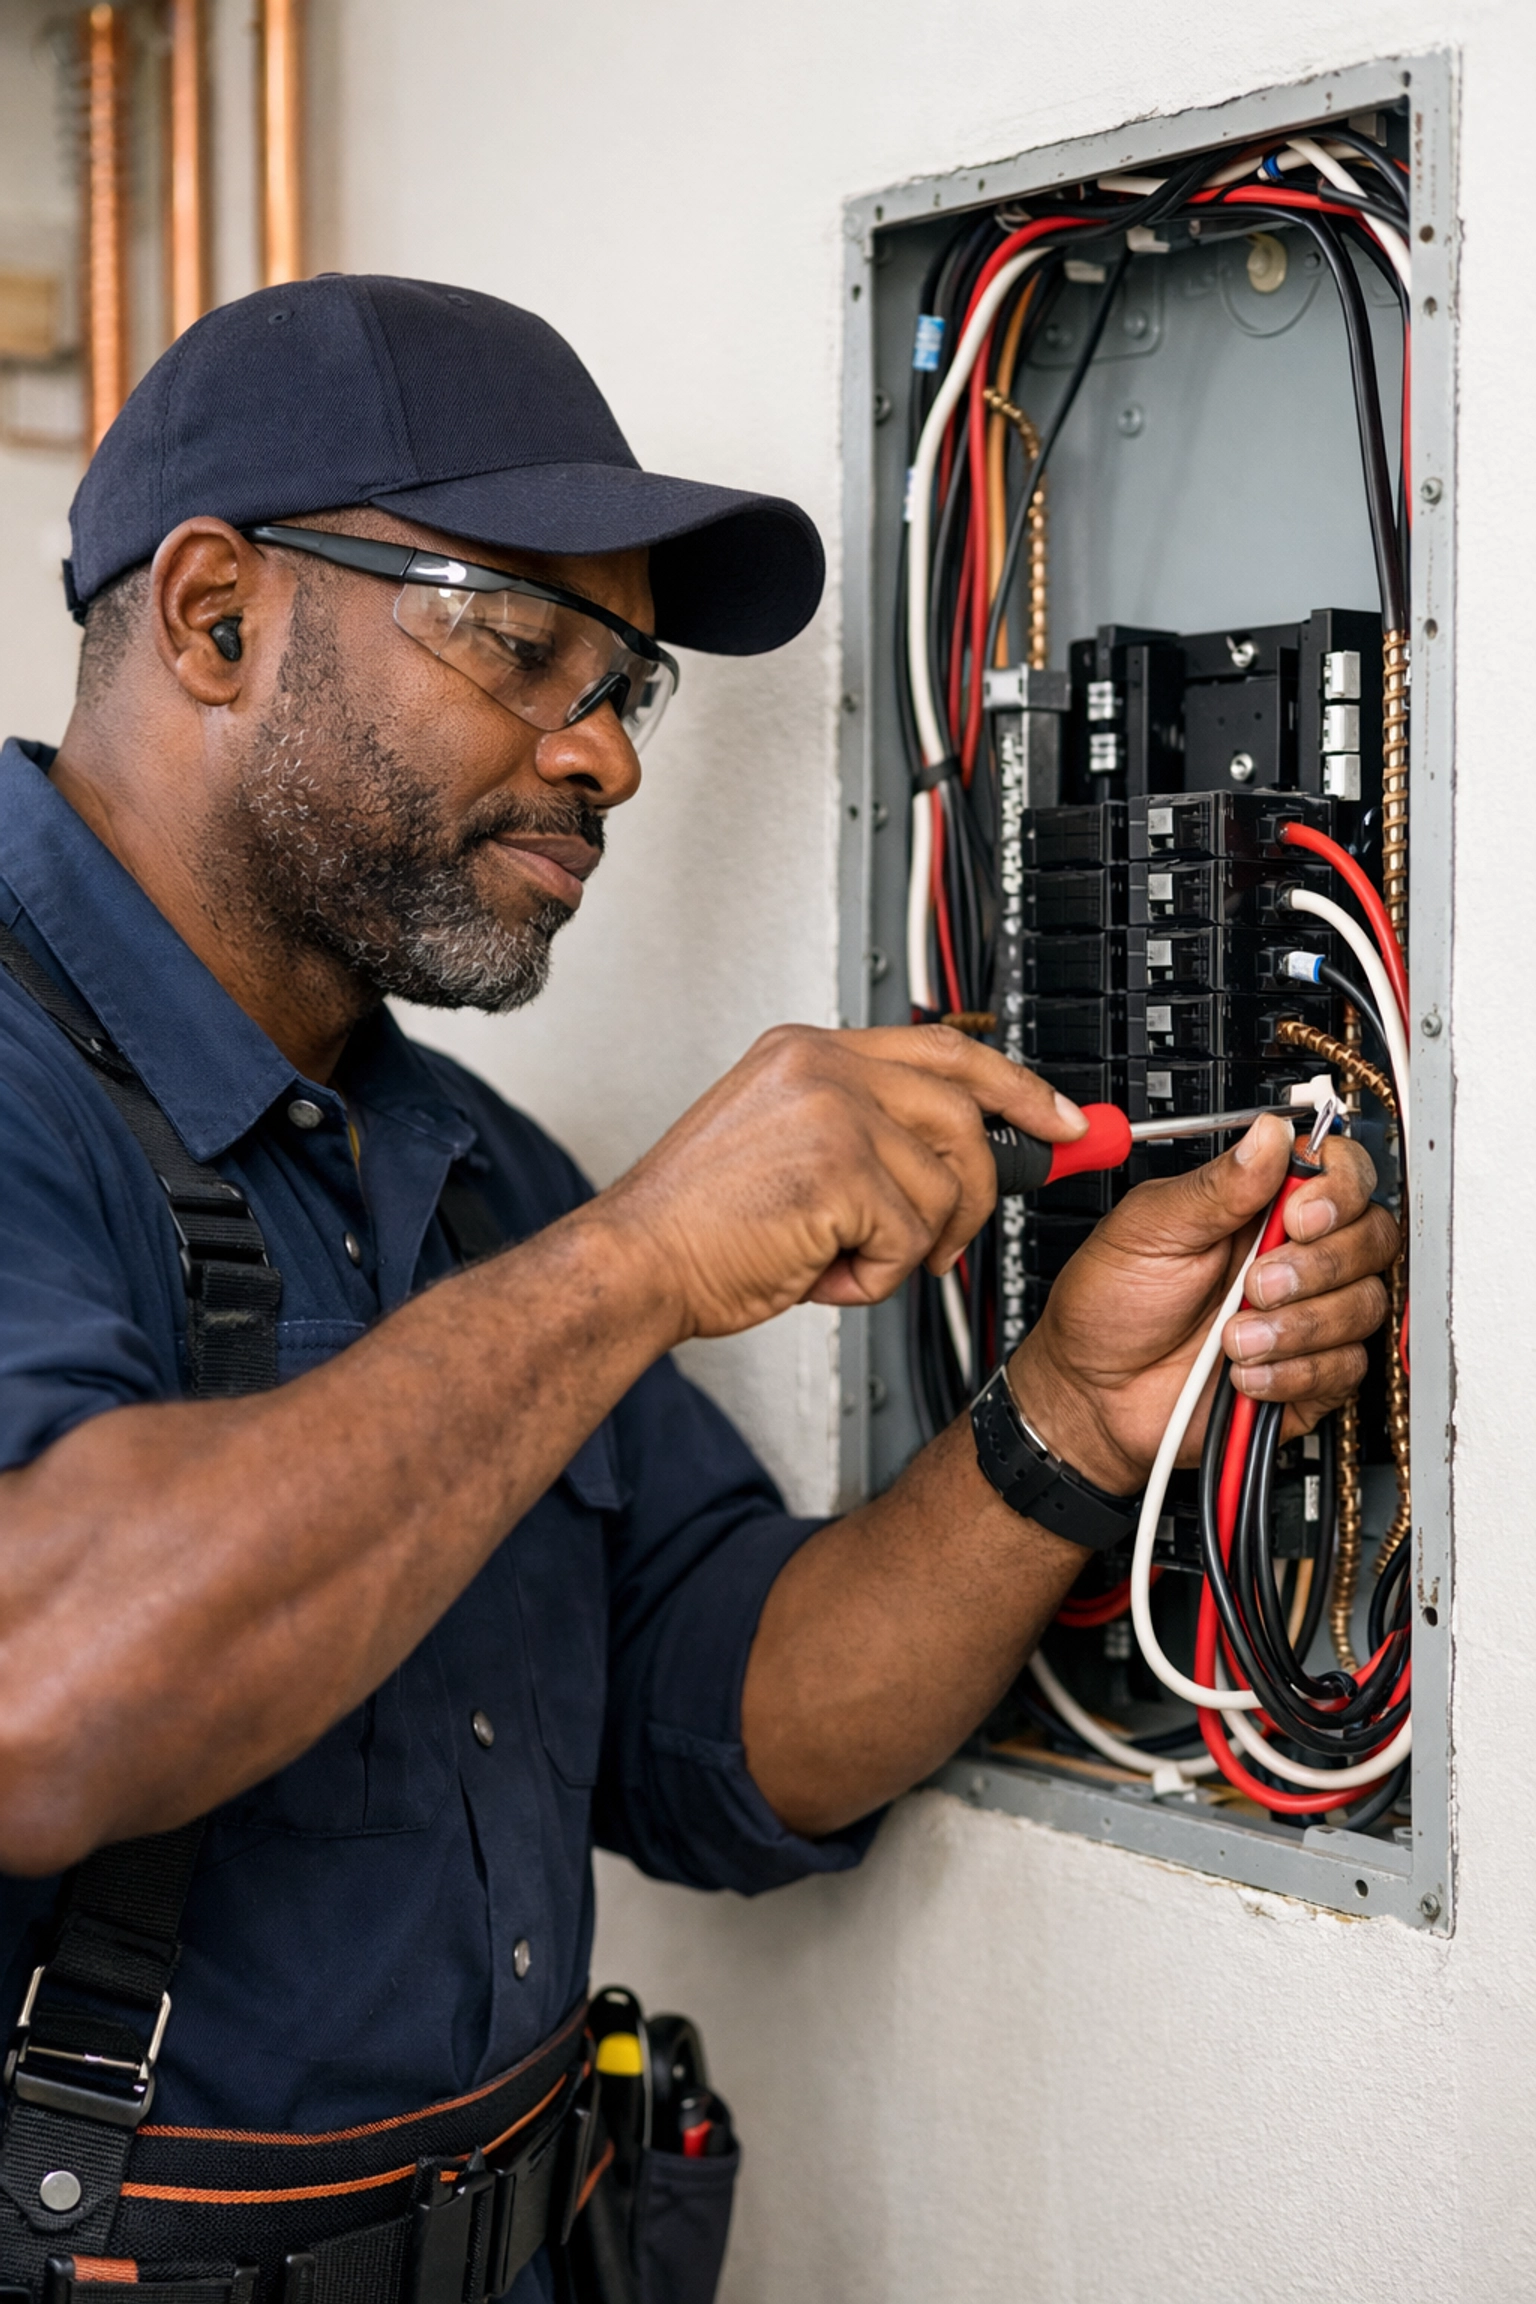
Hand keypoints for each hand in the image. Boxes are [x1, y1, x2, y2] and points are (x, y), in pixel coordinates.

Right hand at [602, 1024, 1084, 1339]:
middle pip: (966, 1111)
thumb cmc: (700, 1224)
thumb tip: (964, 1152)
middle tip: (943, 1244)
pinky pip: (912, 1234)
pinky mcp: (840, 1167)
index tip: (1063, 1120)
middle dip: (980, 1191)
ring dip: (906, 1246)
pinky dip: (875, 1275)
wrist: (635, 1263)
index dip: (1015, 1087)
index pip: (944, 1048)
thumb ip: (864, 1128)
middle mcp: (822, 1065)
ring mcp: (832, 1110)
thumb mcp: (786, 1143)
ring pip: (945, 1184)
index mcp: (808, 1050)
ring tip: (840, 1257)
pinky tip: (820, 1271)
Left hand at [1009, 1113, 1397, 1493]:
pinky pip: (1344, 1368)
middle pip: (1372, 1238)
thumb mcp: (1148, 1229)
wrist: (1091, 1392)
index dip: (1338, 1193)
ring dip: (1298, 1325)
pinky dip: (1293, 1372)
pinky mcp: (1310, 1376)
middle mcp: (1294, 1256)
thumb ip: (1216, 1186)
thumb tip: (1269, 1134)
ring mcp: (1306, 1316)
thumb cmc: (1108, 1304)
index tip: (1297, 1217)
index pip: (1343, 1176)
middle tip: (1255, 1284)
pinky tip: (1246, 1373)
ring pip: (1363, 1305)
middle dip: (1317, 1265)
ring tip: (1233, 1337)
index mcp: (1260, 1207)